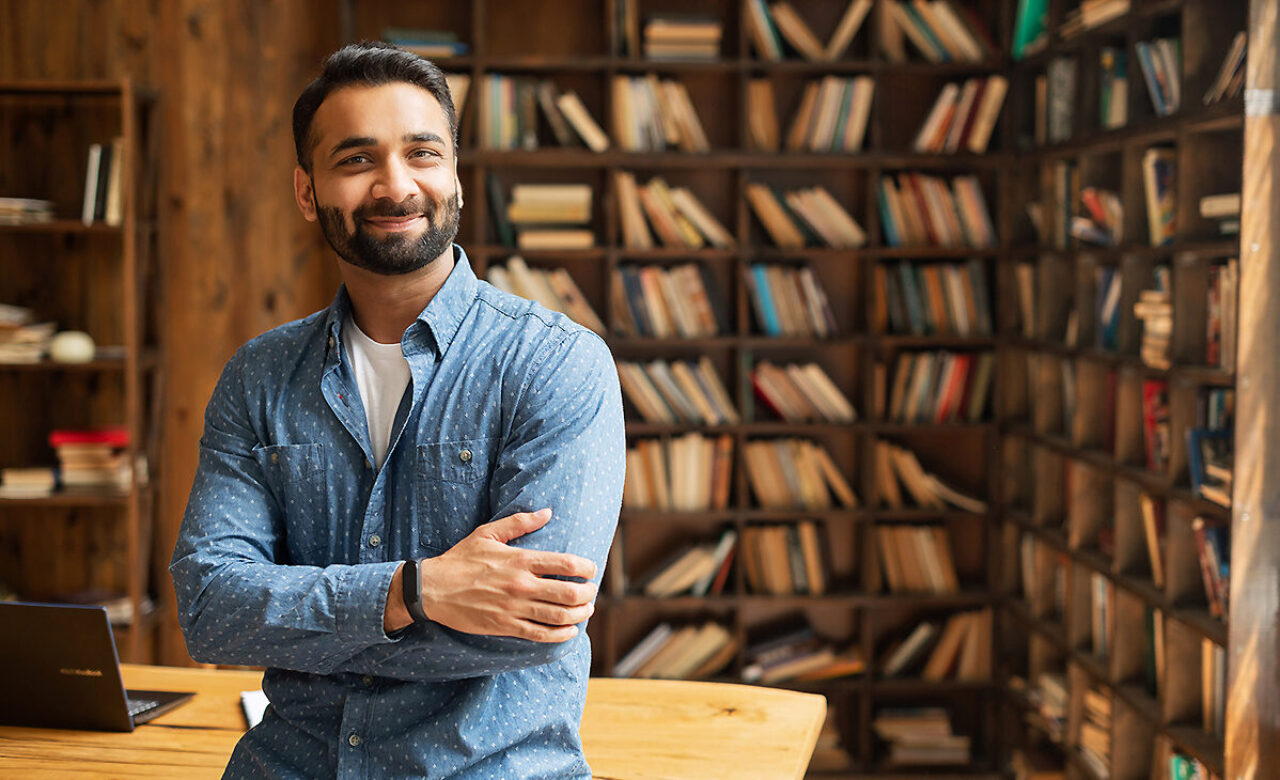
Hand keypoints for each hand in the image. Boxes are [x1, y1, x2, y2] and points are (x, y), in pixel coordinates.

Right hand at [418, 508, 597, 641]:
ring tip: (585, 610)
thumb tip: (547, 512)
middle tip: (591, 592)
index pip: (566, 564)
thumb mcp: (488, 533)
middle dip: (588, 594)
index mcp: (520, 560)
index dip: (586, 568)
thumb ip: (520, 522)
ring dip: (579, 615)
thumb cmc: (460, 559)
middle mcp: (521, 585)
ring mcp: (514, 608)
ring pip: (558, 616)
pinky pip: (540, 635)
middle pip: (569, 593)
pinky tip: (569, 632)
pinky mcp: (505, 627)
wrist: (432, 589)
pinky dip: (560, 635)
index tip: (591, 569)